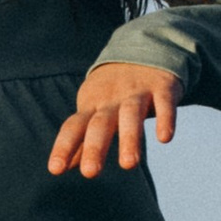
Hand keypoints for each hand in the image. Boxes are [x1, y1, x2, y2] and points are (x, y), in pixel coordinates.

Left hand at [49, 66, 179, 178]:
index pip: (74, 126)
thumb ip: (82, 138)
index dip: (64, 146)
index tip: (55, 170)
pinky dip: (165, 119)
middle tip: (90, 173)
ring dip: (130, 138)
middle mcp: (112, 99)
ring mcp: (137, 92)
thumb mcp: (94, 108)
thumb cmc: (114, 89)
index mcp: (92, 105)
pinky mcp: (162, 87)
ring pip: (131, 115)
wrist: (146, 46)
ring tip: (128, 165)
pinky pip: (164, 104)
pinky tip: (164, 138)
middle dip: (95, 148)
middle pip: (101, 124)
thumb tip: (65, 167)